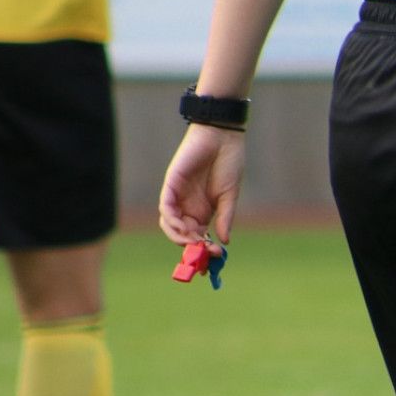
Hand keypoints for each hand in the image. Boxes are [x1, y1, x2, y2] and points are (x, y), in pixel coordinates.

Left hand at [159, 123, 245, 250]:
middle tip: (203, 251)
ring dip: (178, 236)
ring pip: (169, 223)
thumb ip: (225, 218)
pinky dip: (171, 220)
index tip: (214, 257)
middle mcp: (188, 205)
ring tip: (192, 241)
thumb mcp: (230, 196)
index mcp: (203, 210)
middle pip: (181, 233)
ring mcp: (178, 195)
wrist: (222, 138)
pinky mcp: (171, 184)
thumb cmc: (229, 163)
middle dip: (191, 246)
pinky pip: (165, 207)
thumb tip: (225, 241)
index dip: (203, 248)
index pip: (198, 235)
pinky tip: (183, 227)